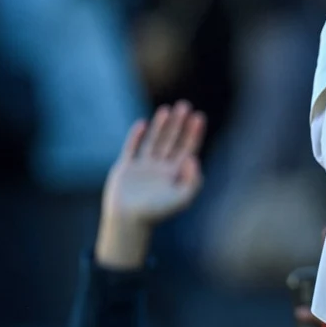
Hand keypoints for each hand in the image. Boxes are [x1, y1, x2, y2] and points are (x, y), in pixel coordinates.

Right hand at [95, 101, 205, 270]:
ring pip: (154, 140)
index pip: (187, 148)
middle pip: (172, 140)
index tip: (199, 117)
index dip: (193, 133)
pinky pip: (132, 148)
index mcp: (175, 174)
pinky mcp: (126, 167)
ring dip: (161, 125)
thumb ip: (193, 180)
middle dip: (179, 123)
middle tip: (185, 105)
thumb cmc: (157, 213)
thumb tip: (193, 158)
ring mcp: (143, 166)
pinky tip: (143, 124)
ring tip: (167, 109)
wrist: (129, 221)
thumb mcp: (182, 198)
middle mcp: (160, 167)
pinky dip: (137, 136)